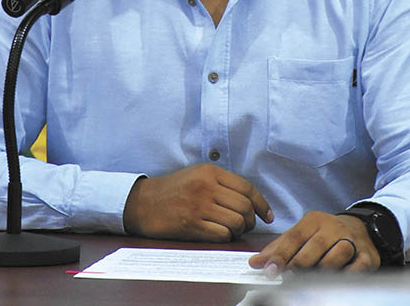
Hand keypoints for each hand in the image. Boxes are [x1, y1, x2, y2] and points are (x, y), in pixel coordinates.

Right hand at [123, 163, 273, 240]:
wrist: (142, 203)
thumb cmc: (172, 190)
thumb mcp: (196, 175)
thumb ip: (221, 182)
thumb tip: (250, 199)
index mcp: (210, 172)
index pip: (247, 188)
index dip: (262, 204)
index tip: (267, 216)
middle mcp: (207, 187)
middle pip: (245, 206)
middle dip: (251, 220)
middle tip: (246, 225)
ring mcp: (200, 206)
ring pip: (237, 222)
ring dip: (239, 230)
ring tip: (232, 230)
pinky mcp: (192, 224)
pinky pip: (222, 234)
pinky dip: (226, 237)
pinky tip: (220, 235)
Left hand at [248, 211, 379, 275]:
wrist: (360, 229)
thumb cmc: (324, 235)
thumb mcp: (301, 234)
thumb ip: (278, 248)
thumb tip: (255, 263)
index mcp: (314, 221)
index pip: (294, 238)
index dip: (280, 255)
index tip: (269, 270)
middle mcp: (333, 228)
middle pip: (315, 246)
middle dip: (299, 264)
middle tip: (288, 277)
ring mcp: (352, 241)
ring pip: (338, 254)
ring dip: (322, 269)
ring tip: (310, 280)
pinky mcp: (367, 256)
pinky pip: (357, 267)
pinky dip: (346, 275)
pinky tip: (334, 281)